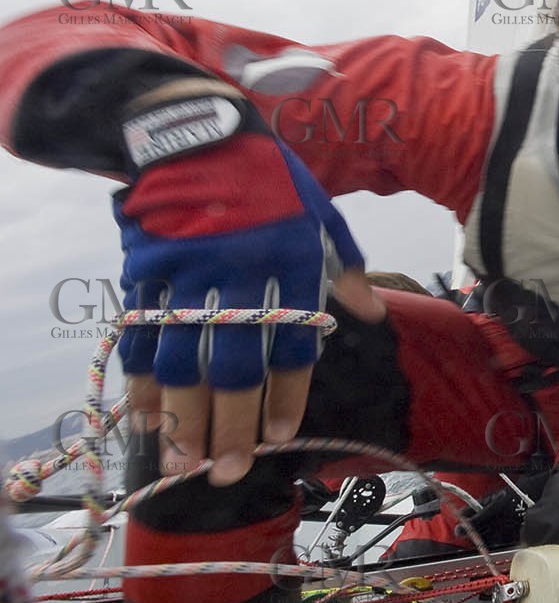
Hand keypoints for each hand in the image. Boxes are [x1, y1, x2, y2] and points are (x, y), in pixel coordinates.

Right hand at [114, 93, 382, 486]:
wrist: (197, 130)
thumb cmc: (269, 177)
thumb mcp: (320, 212)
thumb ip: (344, 267)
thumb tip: (375, 316)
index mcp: (290, 259)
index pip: (294, 339)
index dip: (288, 392)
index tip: (282, 434)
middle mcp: (239, 271)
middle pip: (236, 362)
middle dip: (233, 424)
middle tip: (230, 472)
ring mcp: (186, 272)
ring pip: (183, 357)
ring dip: (182, 415)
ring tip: (186, 458)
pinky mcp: (144, 269)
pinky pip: (141, 334)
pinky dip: (140, 378)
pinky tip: (144, 416)